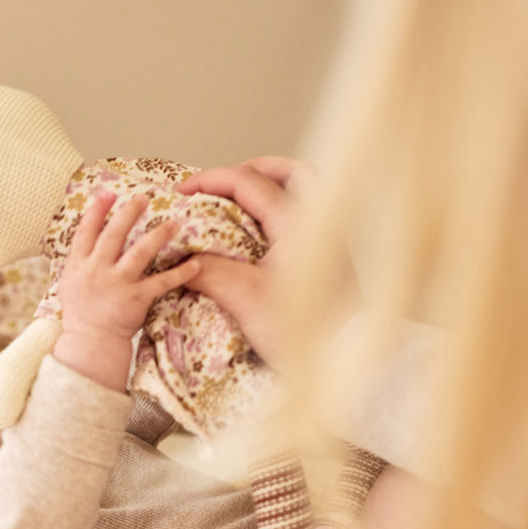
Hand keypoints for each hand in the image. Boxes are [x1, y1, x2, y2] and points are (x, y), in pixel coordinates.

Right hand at [53, 191, 199, 390]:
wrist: (90, 342)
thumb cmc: (82, 312)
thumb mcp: (70, 282)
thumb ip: (79, 258)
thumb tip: (88, 232)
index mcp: (79, 265)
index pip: (85, 232)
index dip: (96, 211)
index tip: (107, 194)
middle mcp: (97, 271)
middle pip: (113, 235)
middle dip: (128, 213)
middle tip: (144, 197)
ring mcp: (117, 284)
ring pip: (139, 253)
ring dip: (158, 235)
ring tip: (175, 222)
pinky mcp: (136, 299)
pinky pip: (162, 282)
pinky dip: (180, 273)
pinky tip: (196, 263)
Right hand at [175, 156, 336, 371]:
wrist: (346, 357)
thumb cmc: (304, 330)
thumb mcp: (247, 299)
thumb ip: (211, 272)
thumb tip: (184, 257)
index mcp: (296, 222)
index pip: (249, 182)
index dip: (211, 180)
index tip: (181, 192)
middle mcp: (318, 222)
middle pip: (290, 173)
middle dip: (251, 171)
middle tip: (220, 185)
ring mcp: (330, 239)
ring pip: (304, 192)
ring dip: (271, 188)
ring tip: (241, 204)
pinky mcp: (333, 258)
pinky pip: (307, 216)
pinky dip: (281, 212)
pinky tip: (261, 235)